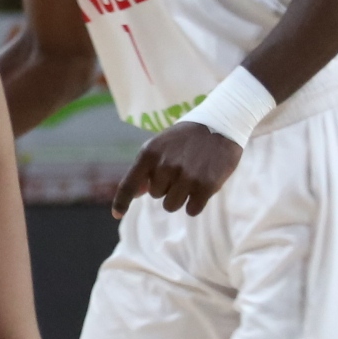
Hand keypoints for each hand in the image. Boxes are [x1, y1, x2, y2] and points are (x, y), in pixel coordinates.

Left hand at [112, 121, 245, 217]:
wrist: (220, 123)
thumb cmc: (187, 137)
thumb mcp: (161, 145)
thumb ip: (146, 168)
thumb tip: (137, 193)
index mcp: (149, 153)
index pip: (129, 184)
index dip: (122, 202)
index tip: (117, 215)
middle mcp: (165, 165)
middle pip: (156, 196)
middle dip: (167, 186)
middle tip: (181, 168)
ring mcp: (185, 176)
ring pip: (171, 206)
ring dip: (180, 197)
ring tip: (191, 177)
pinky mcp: (206, 186)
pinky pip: (192, 210)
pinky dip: (196, 203)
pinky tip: (203, 186)